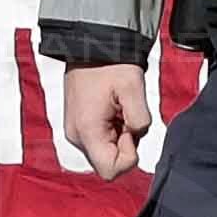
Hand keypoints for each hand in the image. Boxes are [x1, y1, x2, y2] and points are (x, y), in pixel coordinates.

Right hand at [55, 61, 157, 175]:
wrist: (91, 45)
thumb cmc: (111, 64)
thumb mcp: (133, 88)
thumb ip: (140, 120)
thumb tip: (136, 135)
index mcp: (87, 131)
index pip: (110, 171)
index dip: (129, 157)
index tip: (130, 128)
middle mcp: (77, 137)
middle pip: (109, 162)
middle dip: (126, 143)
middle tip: (126, 114)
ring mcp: (76, 132)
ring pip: (107, 151)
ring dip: (121, 135)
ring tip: (120, 107)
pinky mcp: (79, 125)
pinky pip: (102, 140)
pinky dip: (113, 129)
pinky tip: (114, 108)